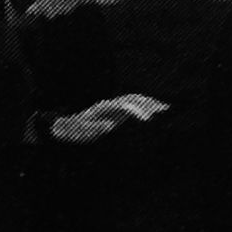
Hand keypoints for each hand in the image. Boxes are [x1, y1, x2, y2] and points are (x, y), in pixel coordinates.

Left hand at [48, 93, 169, 143]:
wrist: (66, 127)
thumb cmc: (75, 131)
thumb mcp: (84, 132)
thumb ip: (95, 128)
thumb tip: (109, 126)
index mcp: (103, 108)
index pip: (124, 106)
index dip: (136, 111)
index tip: (147, 119)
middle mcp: (110, 104)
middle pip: (131, 99)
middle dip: (148, 104)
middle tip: (163, 110)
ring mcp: (113, 107)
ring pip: (134, 100)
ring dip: (149, 103)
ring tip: (165, 108)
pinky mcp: (115, 112)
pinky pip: (133, 106)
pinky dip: (145, 107)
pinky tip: (155, 111)